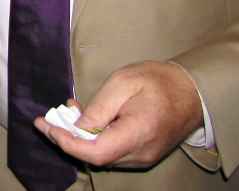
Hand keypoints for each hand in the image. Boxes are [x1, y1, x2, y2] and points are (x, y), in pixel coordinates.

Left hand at [34, 60, 203, 168]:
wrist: (192, 92)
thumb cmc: (160, 81)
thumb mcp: (125, 81)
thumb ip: (100, 105)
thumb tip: (78, 126)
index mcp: (138, 133)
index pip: (96, 152)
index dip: (67, 142)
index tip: (47, 126)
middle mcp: (141, 153)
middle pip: (95, 157)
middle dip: (66, 140)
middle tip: (45, 121)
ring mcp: (142, 157)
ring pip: (102, 156)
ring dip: (78, 140)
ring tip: (63, 115)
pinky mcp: (142, 155)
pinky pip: (112, 152)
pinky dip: (92, 140)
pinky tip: (83, 121)